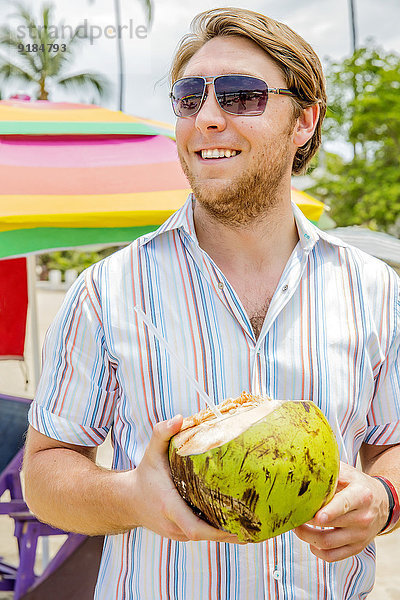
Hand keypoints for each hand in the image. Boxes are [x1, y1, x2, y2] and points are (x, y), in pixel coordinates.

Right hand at [125, 415, 242, 543]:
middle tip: (256, 526)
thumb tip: (180, 418)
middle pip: (207, 536)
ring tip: (252, 526)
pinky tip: (236, 525)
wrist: (128, 500)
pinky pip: (202, 535)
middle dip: (232, 534)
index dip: (219, 531)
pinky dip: (218, 532)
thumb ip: (163, 432)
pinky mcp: (181, 535)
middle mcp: (174, 525)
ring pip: (206, 538)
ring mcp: (177, 534)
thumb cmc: (145, 474)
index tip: (240, 526)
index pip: (196, 528)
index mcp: (170, 507)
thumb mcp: (152, 451)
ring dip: (227, 534)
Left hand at [293, 461, 388, 561]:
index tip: (317, 516)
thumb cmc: (358, 485)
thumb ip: (330, 471)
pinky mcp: (356, 548)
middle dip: (308, 521)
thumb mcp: (349, 473)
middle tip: (293, 514)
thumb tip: (306, 468)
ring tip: (297, 527)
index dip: (330, 512)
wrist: (382, 502)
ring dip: (307, 537)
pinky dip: (318, 552)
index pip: (344, 504)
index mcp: (361, 495)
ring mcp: (360, 535)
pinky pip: (333, 556)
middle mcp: (363, 517)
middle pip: (331, 524)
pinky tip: (310, 542)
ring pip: (329, 543)